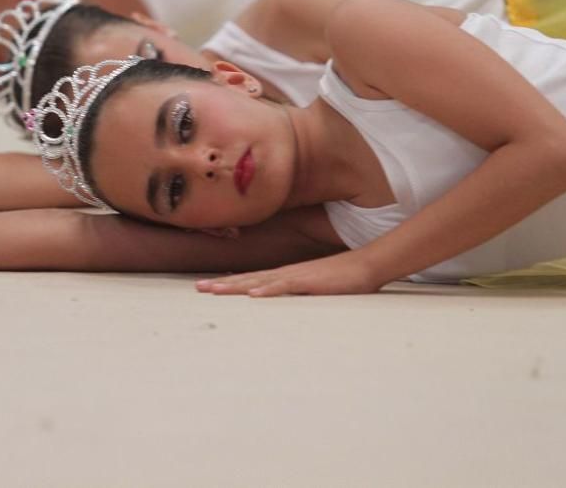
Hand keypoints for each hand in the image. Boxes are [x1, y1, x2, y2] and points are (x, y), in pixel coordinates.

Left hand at [195, 252, 384, 296]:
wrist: (367, 264)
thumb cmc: (343, 279)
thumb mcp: (315, 289)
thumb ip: (298, 294)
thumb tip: (281, 301)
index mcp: (286, 276)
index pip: (252, 280)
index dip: (230, 283)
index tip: (209, 287)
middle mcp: (286, 274)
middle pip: (248, 279)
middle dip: (222, 284)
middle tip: (198, 288)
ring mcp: (296, 277)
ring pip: (260, 282)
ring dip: (236, 286)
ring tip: (215, 290)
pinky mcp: (310, 282)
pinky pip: (286, 286)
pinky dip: (268, 290)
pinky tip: (253, 295)